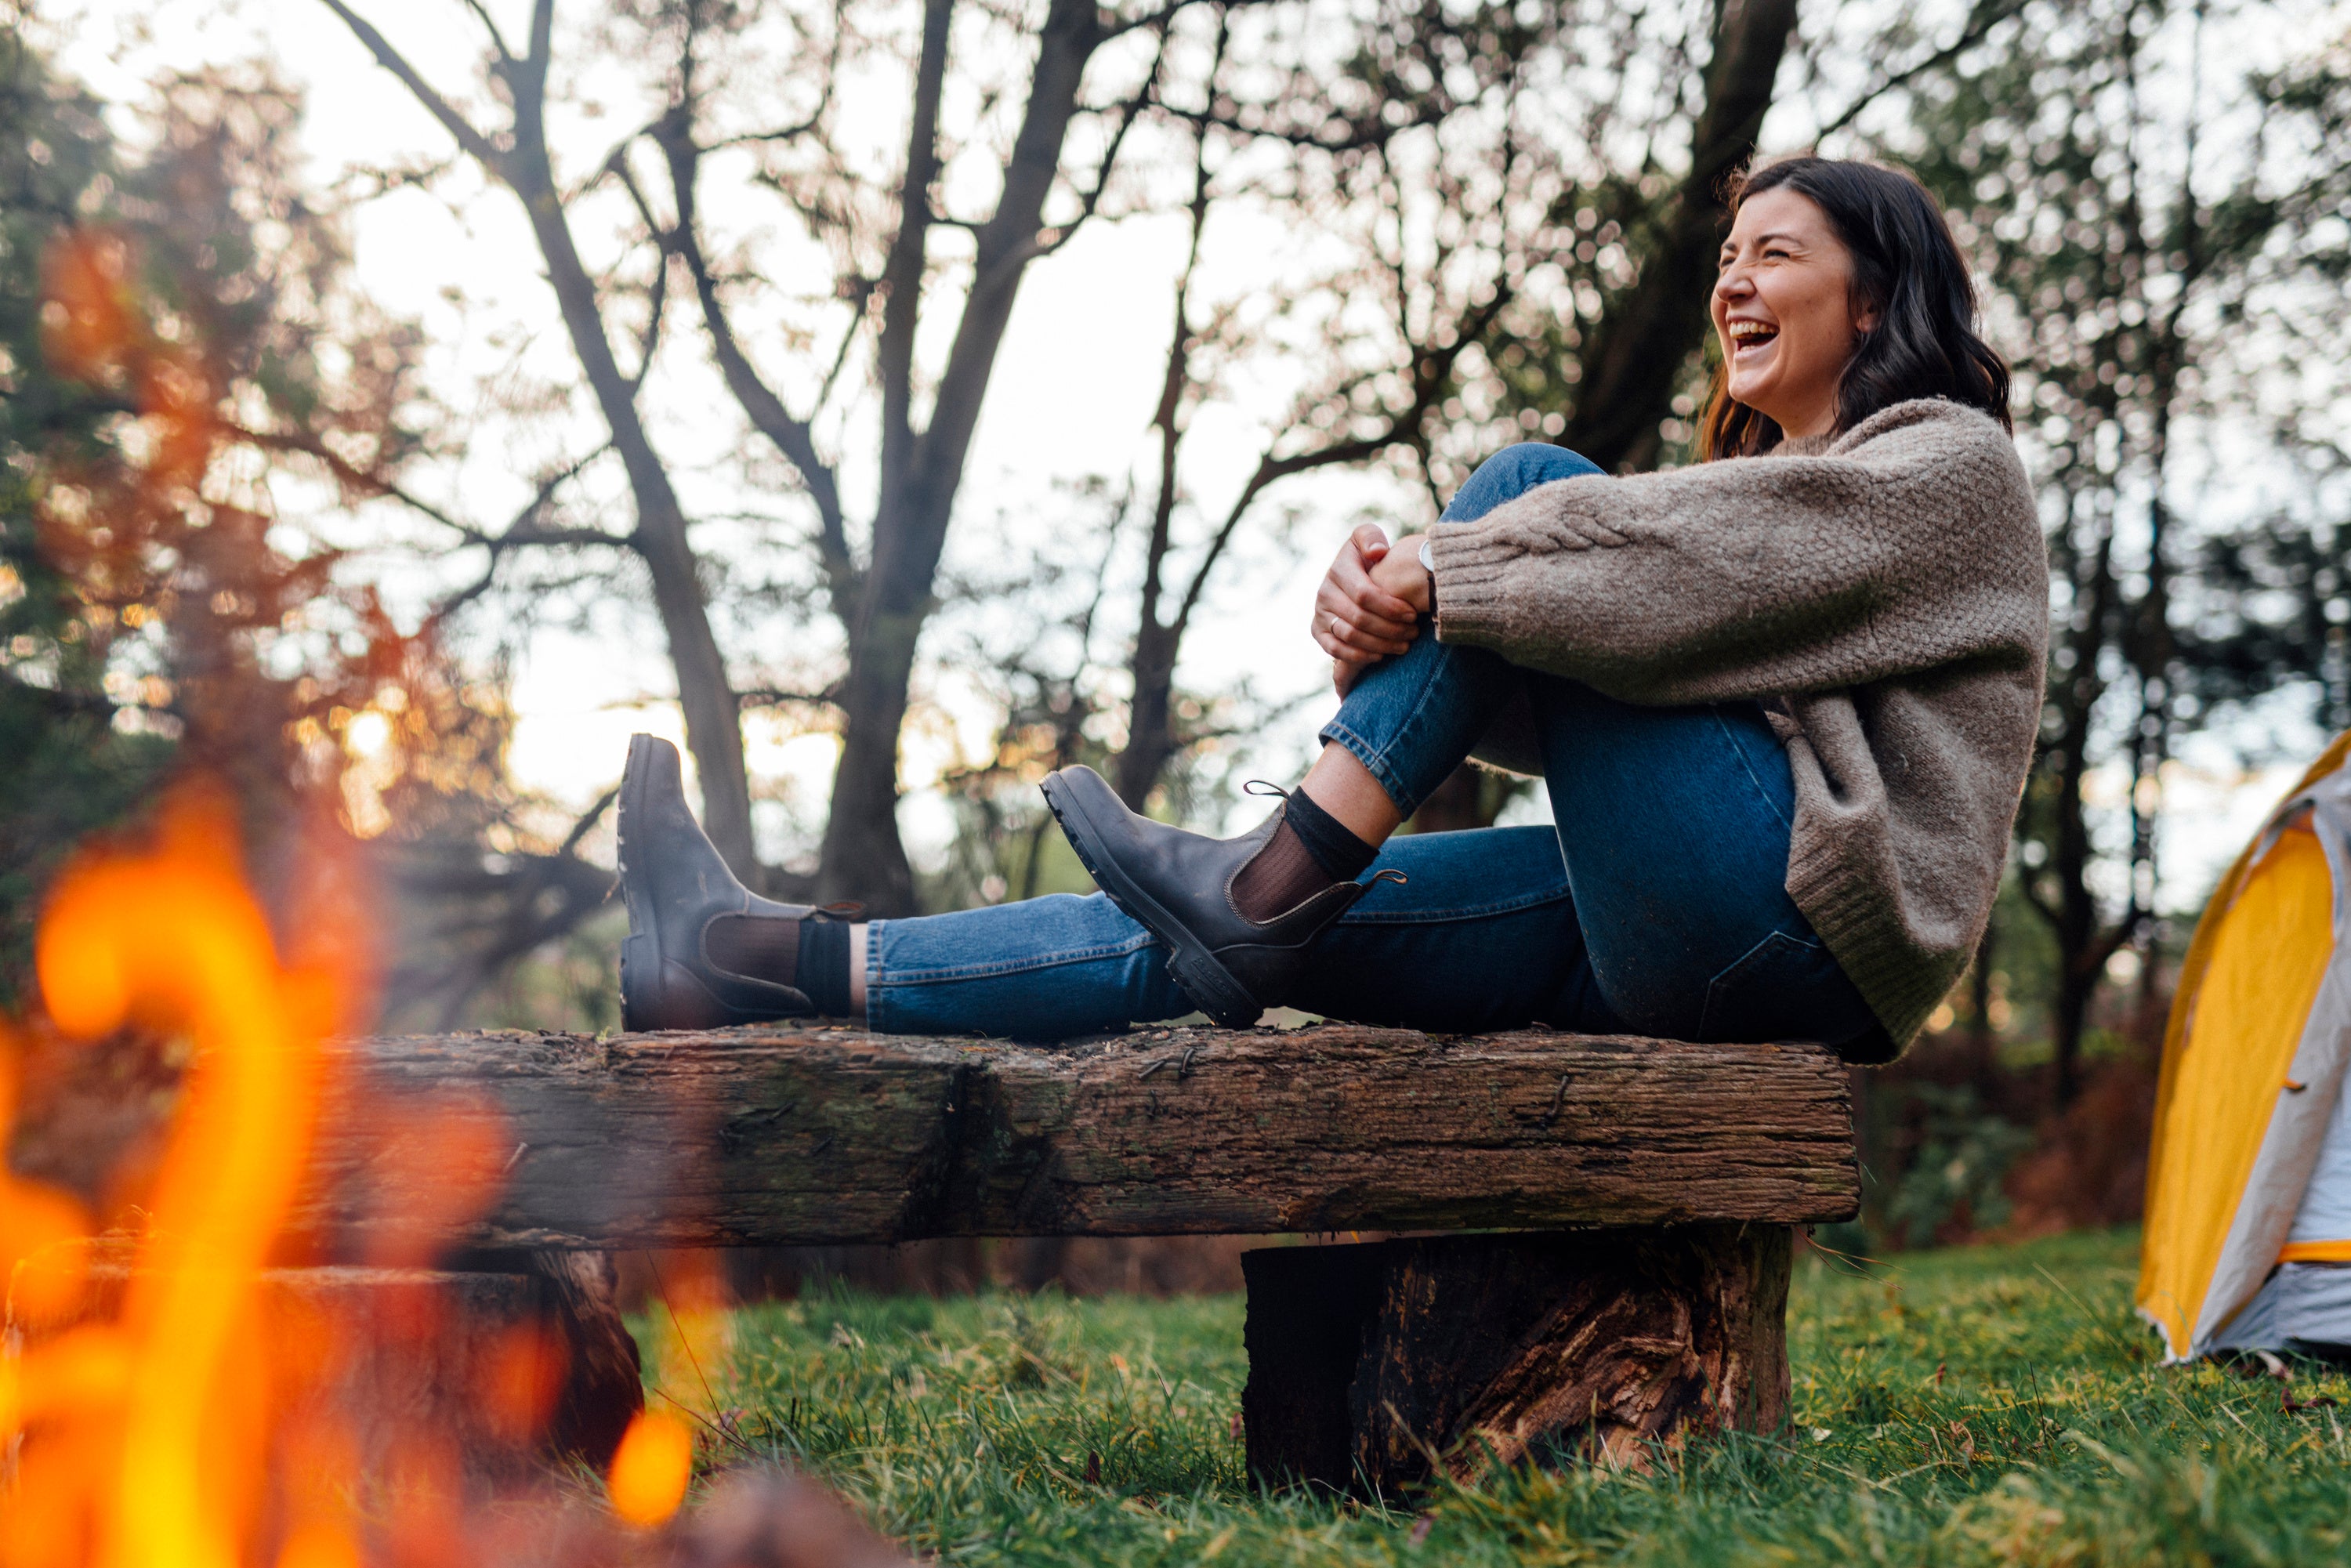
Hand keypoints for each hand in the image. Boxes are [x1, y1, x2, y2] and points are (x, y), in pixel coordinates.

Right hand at [1312, 525, 1430, 695]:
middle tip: (1413, 632)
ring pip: (1349, 636)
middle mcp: (1324, 592)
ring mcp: (1319, 613)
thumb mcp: (1368, 538)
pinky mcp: (1317, 631)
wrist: (1351, 575)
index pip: (1364, 595)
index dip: (1390, 607)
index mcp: (1338, 570)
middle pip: (1359, 619)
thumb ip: (1371, 537)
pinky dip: (1359, 656)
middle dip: (1390, 629)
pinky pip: (1335, 650)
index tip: (1412, 613)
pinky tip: (1381, 655)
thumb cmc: (1368, 557)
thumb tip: (1377, 553)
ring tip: (1404, 645)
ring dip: (1380, 644)